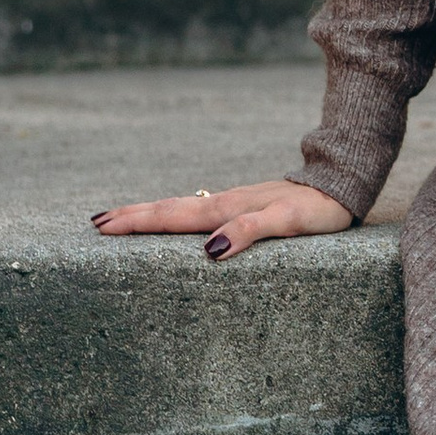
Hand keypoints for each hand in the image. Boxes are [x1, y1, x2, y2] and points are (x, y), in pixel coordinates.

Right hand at [91, 178, 354, 262]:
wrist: (341, 183)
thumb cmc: (318, 208)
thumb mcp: (287, 221)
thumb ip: (250, 231)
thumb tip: (211, 251)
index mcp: (227, 208)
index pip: (173, 217)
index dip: (138, 222)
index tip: (102, 226)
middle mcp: (223, 202)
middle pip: (169, 209)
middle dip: (131, 216)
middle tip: (94, 222)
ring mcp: (230, 202)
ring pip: (180, 208)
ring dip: (147, 213)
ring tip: (117, 218)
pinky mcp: (241, 206)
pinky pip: (197, 211)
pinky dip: (174, 215)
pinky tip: (170, 220)